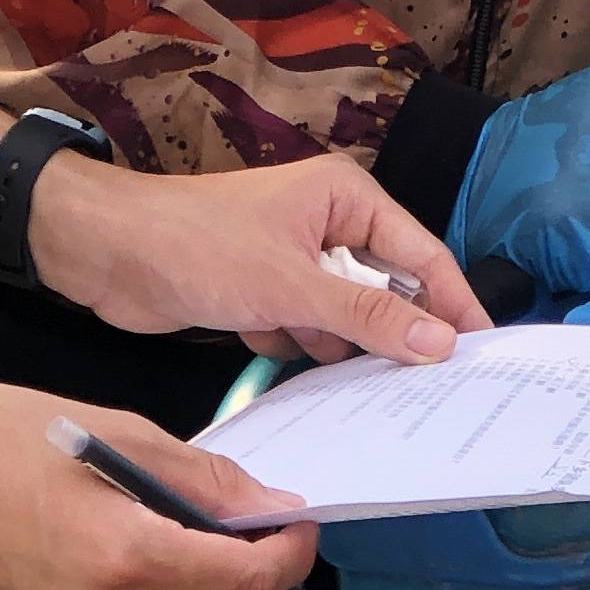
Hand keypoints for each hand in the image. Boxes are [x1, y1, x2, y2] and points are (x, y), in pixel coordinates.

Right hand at [0, 383, 318, 589]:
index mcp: (123, 555)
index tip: (298, 522)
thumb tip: (265, 503)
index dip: (287, 553)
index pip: (243, 581)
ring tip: (193, 529)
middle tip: (259, 532)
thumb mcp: (115, 431)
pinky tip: (136, 542)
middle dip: (259, 586)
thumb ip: (199, 477)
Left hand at [27, 149, 487, 364]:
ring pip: (345, 317)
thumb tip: (441, 343)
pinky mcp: (263, 294)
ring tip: (370, 390)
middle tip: (436, 391)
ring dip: (345, 349)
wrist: (104, 253)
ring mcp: (293, 261)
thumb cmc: (197, 246)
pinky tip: (293, 367)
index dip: (454, 303)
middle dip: (398, 334)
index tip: (486, 354)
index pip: (421, 254)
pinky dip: (302, 351)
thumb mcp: (292, 286)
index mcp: (346, 199)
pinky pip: (306, 332)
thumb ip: (368, 315)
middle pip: (387, 287)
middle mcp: (327, 225)